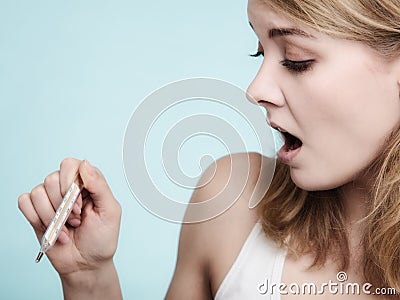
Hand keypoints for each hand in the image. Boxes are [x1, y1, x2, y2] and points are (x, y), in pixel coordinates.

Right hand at [18, 158, 121, 278]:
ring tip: (67, 228)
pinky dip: (37, 219)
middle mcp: (68, 187)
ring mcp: (51, 199)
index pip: (70, 165)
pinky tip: (53, 230)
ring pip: (38, 192)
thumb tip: (85, 163)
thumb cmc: (101, 239)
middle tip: (76, 220)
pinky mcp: (36, 212)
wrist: (86, 264)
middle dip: (64, 205)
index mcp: (87, 183)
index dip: (71, 185)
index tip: (80, 206)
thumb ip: (99, 186)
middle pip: (52, 178)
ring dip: (52, 216)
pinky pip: (25, 202)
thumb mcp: (110, 211)